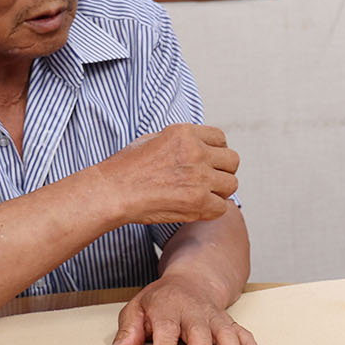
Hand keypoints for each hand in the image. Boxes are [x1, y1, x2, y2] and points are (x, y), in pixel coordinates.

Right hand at [100, 123, 239, 225]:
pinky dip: (212, 210)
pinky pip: (222, 207)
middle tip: (208, 181)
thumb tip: (199, 145)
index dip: (216, 151)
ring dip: (219, 191)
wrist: (112, 192)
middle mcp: (196, 152)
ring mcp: (199, 177)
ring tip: (200, 196)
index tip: (207, 161)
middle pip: (232, 161)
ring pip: (231, 184)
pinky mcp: (197, 202)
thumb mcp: (153, 139)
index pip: (221, 138)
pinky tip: (196, 209)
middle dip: (222, 171)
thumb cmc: (126, 168)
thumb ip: (180, 141)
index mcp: (185, 134)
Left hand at [108, 269, 262, 344]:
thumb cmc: (160, 302)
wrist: (193, 280)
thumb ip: (128, 332)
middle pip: (199, 332)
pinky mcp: (229, 322)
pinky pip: (242, 332)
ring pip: (224, 332)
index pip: (166, 329)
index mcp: (167, 307)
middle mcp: (193, 311)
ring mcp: (214, 317)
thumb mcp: (137, 309)